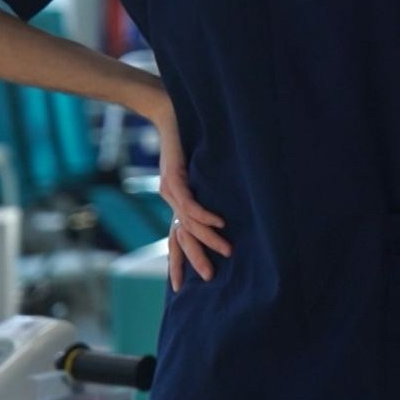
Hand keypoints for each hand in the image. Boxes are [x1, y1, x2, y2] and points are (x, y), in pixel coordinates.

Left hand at [140, 85, 230, 291]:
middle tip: (208, 278)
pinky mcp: (174, 177)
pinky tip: (219, 224)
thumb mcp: (200, 168)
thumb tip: (231, 203)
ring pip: (188, 224)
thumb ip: (208, 187)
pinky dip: (205, 215)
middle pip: (181, 238)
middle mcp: (170, 199)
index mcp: (176, 199)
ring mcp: (171, 189)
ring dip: (207, 239)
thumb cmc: (188, 136)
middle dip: (193, 259)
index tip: (180, 287)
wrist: (168, 111)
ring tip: (226, 252)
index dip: (178, 262)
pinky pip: (190, 203)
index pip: (176, 238)